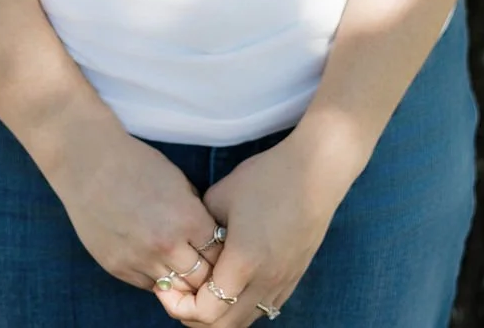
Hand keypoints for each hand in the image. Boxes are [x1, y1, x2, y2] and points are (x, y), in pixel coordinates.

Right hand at [44, 120, 221, 309]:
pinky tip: (154, 260)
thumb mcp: (178, 180)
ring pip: (175, 290)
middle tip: (202, 263)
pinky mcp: (118, 268)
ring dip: (180, 278)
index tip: (218, 249)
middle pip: (201, 279)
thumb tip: (207, 236)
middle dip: (205, 272)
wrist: (89, 163)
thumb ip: (194, 212)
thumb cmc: (136, 164)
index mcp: (187, 219)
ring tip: (178, 264)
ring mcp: (140, 260)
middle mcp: (166, 245)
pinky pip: (148, 286)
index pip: (219, 254)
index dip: (221, 252)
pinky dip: (156, 277)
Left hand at [158, 134, 347, 325]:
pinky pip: (262, 309)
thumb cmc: (268, 177)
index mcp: (244, 262)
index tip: (165, 286)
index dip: (179, 305)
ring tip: (202, 291)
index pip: (205, 312)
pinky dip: (240, 308)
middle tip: (178, 295)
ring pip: (244, 323)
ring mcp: (282, 283)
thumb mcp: (222, 194)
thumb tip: (191, 244)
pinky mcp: (293, 278)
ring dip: (219, 316)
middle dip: (194, 318)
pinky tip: (230, 285)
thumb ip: (201, 227)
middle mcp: (265, 281)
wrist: (317, 171)